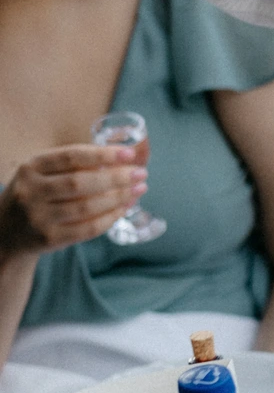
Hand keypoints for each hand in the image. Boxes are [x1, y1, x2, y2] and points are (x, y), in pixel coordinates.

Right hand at [0, 145, 145, 259]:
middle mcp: (31, 191)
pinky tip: (125, 208)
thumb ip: (75, 165)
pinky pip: (88, 228)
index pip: (71, 156)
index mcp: (31, 167)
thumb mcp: (42, 174)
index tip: (129, 154)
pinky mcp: (49, 238)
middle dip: (116, 178)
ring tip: (139, 189)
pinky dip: (111, 217)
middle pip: (80, 182)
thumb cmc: (36, 194)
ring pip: (87, 207)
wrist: (6, 231)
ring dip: (119, 198)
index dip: (103, 154)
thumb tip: (123, 157)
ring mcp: (38, 217)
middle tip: (141, 174)